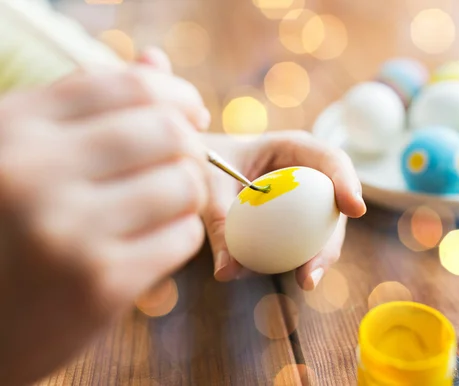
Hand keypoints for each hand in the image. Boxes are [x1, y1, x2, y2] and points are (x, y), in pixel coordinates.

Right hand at [0, 65, 208, 384]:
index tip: (191, 115)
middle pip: (168, 132)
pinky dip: (180, 236)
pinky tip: (153, 243)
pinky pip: (182, 237)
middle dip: (192, 147)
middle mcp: (34, 172)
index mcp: (16, 128)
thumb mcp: (29, 152)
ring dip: (189, 195)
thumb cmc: (12, 226)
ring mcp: (67, 231)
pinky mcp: (99, 285)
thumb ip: (90, 106)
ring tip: (166, 207)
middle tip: (184, 166)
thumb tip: (157, 61)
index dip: (177, 96)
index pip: (131, 86)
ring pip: (183, 184)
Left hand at [201, 131, 366, 289]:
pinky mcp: (295, 223)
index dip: (348, 182)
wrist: (201, 167)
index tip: (355, 209)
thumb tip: (227, 272)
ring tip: (306, 281)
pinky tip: (292, 278)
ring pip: (324, 231)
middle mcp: (307, 175)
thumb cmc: (207, 163)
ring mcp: (304, 201)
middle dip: (332, 239)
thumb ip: (218, 221)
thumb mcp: (209, 185)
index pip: (331, 160)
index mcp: (293, 148)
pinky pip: (304, 243)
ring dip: (318, 257)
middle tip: (317, 267)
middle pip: (333, 205)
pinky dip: (299, 261)